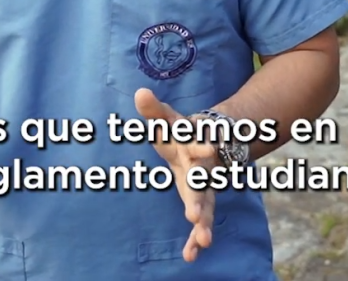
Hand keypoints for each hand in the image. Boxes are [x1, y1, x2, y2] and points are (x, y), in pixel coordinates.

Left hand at [134, 88, 217, 261]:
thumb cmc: (179, 132)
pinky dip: (195, 238)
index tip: (208, 150)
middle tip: (194, 215)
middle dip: (199, 198)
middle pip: (202, 183)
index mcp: (194, 146)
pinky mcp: (200, 203)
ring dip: (204, 223)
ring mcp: (204, 188)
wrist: (205, 143)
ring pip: (207, 206)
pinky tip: (191, 255)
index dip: (202, 147)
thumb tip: (140, 93)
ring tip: (203, 241)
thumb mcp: (166, 121)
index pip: (198, 146)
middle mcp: (203, 169)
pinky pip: (200, 222)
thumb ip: (153, 110)